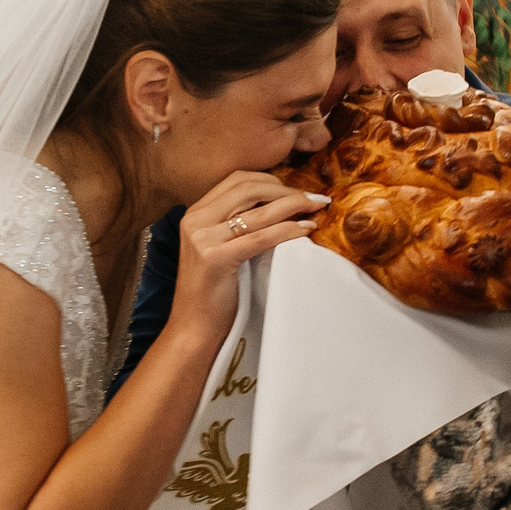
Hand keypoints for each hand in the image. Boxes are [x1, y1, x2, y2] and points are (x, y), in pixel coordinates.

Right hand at [165, 172, 326, 343]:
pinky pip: (261, 237)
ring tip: (317, 207)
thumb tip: (281, 207)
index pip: (236, 180)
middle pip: (248, 187)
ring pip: (258, 211)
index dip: (271, 180)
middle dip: (286, 189)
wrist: (193, 329)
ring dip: (294, 205)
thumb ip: (237, 226)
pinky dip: (288, 229)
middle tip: (314, 198)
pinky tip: (306, 229)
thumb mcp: (220, 249)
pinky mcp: (215, 258)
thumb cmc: (213, 293)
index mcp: (195, 214)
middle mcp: (195, 220)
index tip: (297, 190)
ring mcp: (202, 238)